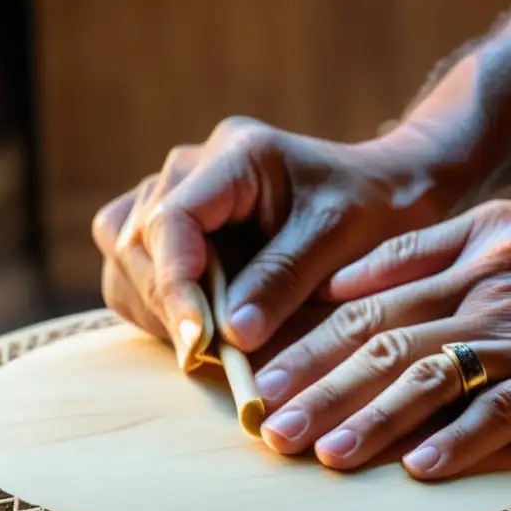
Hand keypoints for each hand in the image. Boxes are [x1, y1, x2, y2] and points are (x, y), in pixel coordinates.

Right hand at [91, 117, 447, 365]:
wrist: (383, 191)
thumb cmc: (370, 207)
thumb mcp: (338, 240)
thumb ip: (283, 280)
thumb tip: (232, 335)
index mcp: (237, 155)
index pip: (173, 218)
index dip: (176, 283)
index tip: (198, 341)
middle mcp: (194, 167)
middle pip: (139, 240)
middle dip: (168, 304)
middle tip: (207, 355)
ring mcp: (178, 192)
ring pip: (126, 253)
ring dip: (154, 306)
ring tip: (202, 344)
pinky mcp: (176, 224)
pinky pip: (135, 263)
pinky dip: (154, 302)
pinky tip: (194, 327)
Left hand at [255, 200, 510, 479]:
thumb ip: (442, 254)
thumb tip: (354, 284)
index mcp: (482, 239)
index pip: (375, 291)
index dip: (315, 336)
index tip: (267, 373)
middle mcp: (499, 277)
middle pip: (387, 334)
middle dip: (319, 381)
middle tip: (267, 423)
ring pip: (430, 372)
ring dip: (369, 417)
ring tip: (319, 452)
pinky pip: (505, 409)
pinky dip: (458, 440)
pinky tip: (417, 470)